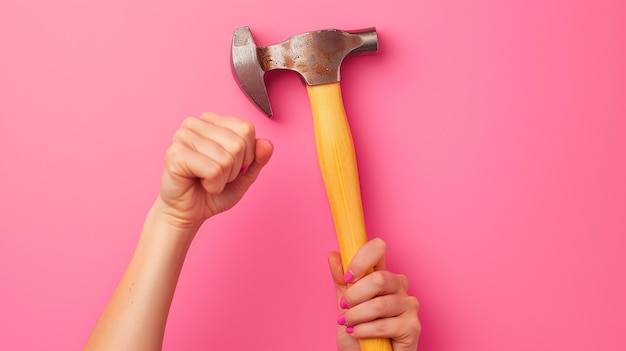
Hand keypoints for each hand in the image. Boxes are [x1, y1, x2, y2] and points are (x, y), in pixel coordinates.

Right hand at [154, 112, 272, 231]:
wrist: (189, 213)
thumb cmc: (212, 191)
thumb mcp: (244, 174)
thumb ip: (258, 158)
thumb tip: (267, 144)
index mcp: (211, 121)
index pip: (246, 129)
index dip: (247, 155)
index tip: (230, 166)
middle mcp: (194, 124)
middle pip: (238, 144)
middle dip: (234, 169)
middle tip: (217, 176)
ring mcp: (182, 136)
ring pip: (226, 158)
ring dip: (223, 179)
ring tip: (207, 180)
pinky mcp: (175, 154)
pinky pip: (213, 170)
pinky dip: (213, 185)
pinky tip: (201, 184)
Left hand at [328, 238, 420, 350]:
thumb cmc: (360, 332)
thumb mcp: (345, 304)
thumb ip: (341, 280)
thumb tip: (333, 255)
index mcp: (383, 274)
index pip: (378, 250)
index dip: (360, 260)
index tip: (347, 277)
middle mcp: (399, 286)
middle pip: (379, 279)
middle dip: (354, 296)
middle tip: (343, 308)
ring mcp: (409, 305)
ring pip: (380, 304)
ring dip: (356, 316)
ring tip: (347, 324)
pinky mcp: (413, 326)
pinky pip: (384, 324)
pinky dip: (364, 330)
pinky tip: (357, 333)